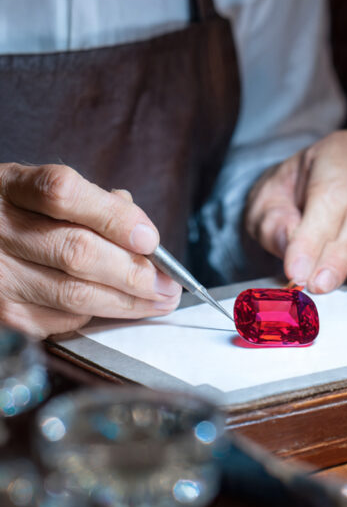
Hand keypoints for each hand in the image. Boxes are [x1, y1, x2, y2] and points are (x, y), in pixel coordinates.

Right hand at [0, 163, 181, 337]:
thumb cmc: (14, 214)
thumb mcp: (38, 189)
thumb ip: (88, 200)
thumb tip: (139, 229)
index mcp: (11, 186)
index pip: (62, 193)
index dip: (112, 216)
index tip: (150, 239)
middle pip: (77, 252)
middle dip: (134, 272)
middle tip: (169, 284)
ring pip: (74, 294)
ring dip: (127, 302)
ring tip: (159, 300)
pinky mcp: (2, 313)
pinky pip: (60, 319)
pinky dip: (93, 314)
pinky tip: (113, 307)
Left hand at [245, 130, 346, 292]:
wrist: (313, 197)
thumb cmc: (291, 199)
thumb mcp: (266, 203)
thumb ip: (273, 221)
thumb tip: (289, 240)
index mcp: (339, 151)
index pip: (331, 193)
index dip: (315, 234)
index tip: (297, 269)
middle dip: (343, 251)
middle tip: (321, 283)